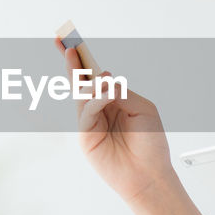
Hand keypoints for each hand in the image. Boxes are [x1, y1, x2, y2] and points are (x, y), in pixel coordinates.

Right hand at [51, 36, 174, 205]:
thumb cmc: (150, 143)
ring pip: (82, 94)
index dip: (83, 58)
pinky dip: (96, 100)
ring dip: (88, 80)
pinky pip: (87, 111)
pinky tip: (107, 93)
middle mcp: (99, 109)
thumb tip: (103, 80)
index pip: (94, 75)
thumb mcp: (143, 108)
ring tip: (96, 71)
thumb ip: (121, 92)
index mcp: (113, 99)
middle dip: (72, 61)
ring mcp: (90, 123)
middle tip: (63, 40)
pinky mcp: (86, 136)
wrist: (150, 174)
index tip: (71, 40)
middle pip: (81, 81)